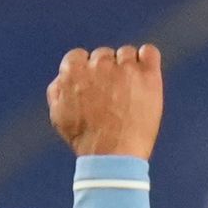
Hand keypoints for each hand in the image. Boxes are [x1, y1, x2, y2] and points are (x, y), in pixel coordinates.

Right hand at [47, 45, 162, 158]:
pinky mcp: (147, 75)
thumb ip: (57, 90)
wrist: (113, 155)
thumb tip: (63, 77)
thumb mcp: (58, 115)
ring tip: (130, 95)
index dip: (87, 74)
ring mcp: (125, 68)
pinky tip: (146, 76)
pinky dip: (148, 59)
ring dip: (128, 69)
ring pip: (127, 54)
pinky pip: (149, 52)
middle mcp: (99, 64)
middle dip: (107, 72)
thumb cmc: (85, 139)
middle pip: (104, 55)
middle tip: (113, 98)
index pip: (80, 57)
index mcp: (74, 69)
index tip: (94, 89)